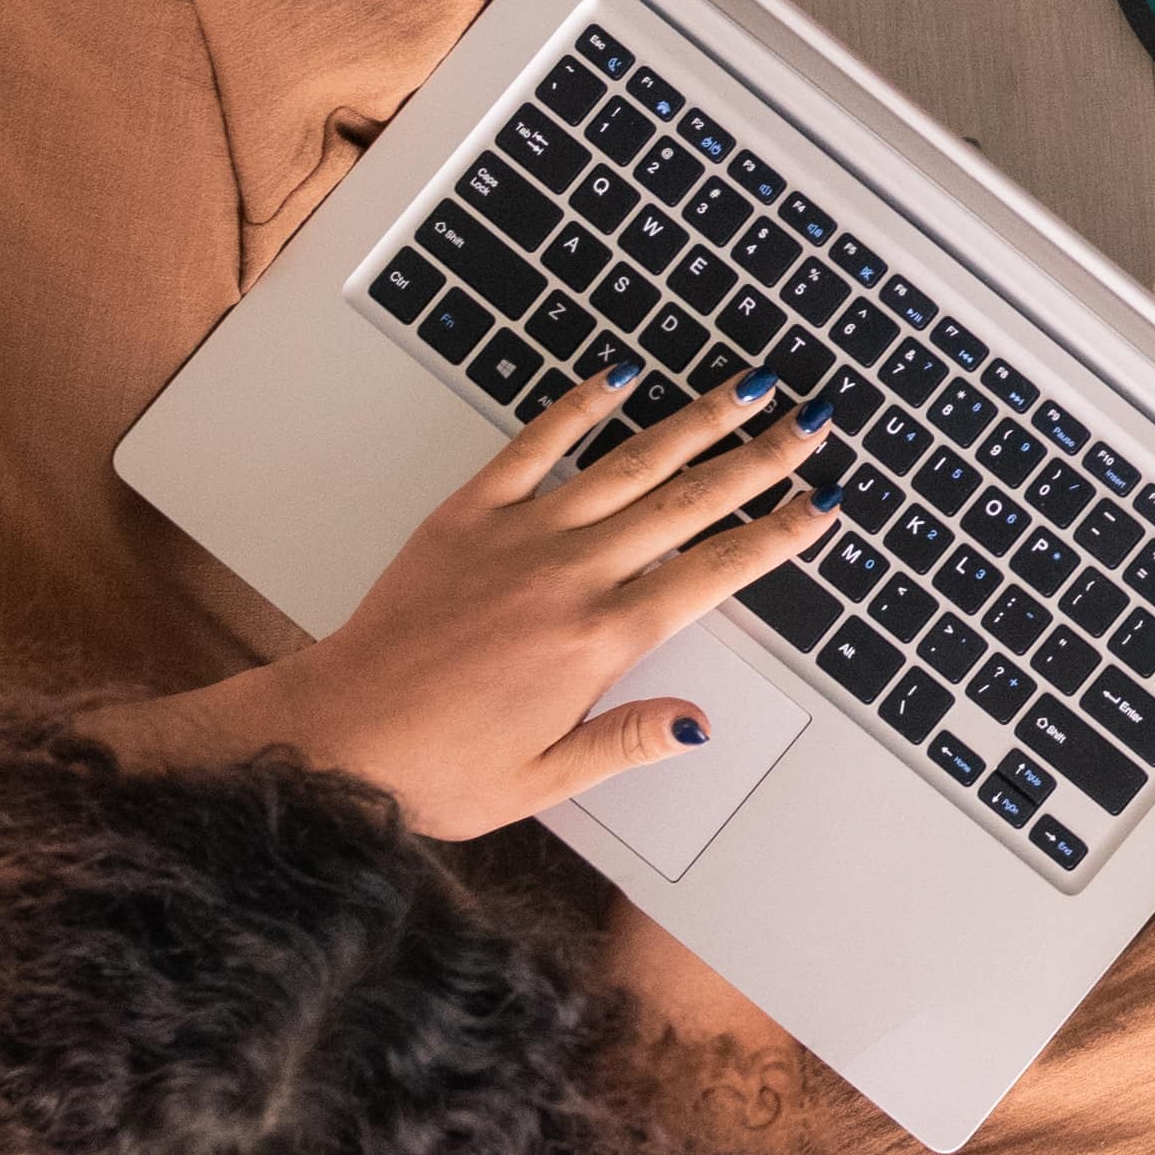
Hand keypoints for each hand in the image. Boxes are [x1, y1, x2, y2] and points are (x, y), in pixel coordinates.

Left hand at [205, 380, 834, 840]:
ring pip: (630, 464)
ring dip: (697, 421)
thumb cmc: (434, 767)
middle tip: (813, 424)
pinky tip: (621, 376)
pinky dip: (581, 407)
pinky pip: (534, 446)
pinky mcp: (468, 514)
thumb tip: (701, 723)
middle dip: (760, 459)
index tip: (820, 507)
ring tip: (750, 387)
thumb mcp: (544, 779)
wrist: (334, 733)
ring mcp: (521, 536)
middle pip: (689, 503)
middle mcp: (572, 576)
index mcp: (599, 642)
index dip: (775, 536)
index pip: (713, 573)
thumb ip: (628, 740)